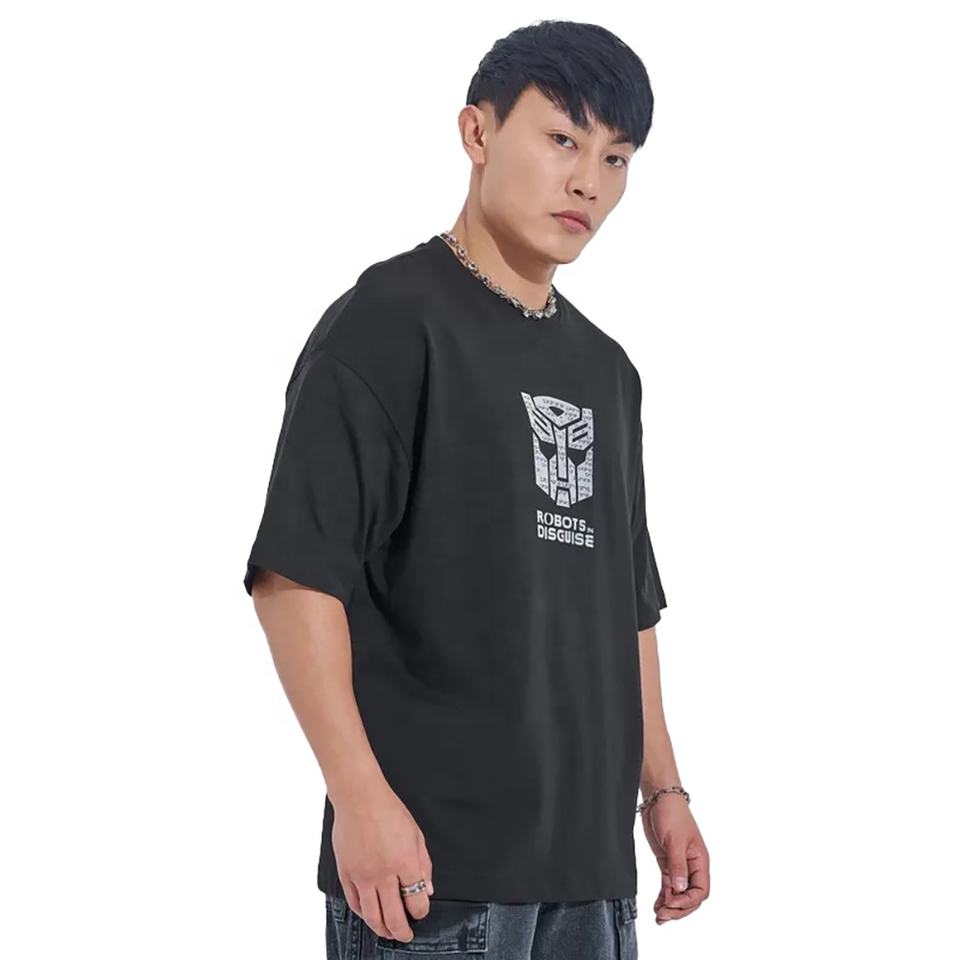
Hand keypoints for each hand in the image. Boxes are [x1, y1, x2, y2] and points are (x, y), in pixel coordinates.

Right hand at [331, 779, 433, 941]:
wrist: (359, 798)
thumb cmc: (389, 811)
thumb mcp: (416, 834)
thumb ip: (424, 864)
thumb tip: (427, 889)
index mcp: (405, 862)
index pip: (416, 902)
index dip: (421, 912)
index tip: (420, 911)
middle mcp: (383, 873)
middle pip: (394, 916)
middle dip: (402, 931)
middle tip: (406, 935)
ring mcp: (363, 875)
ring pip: (372, 916)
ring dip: (382, 929)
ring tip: (388, 932)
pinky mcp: (346, 873)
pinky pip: (354, 903)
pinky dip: (363, 914)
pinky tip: (369, 915)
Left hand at [640, 793, 709, 923]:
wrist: (659, 798)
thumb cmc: (672, 814)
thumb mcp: (674, 841)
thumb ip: (677, 866)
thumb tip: (679, 889)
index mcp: (700, 860)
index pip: (700, 891)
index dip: (688, 902)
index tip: (672, 904)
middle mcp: (692, 866)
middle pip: (690, 896)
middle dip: (678, 908)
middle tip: (663, 916)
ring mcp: (679, 865)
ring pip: (678, 893)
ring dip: (670, 906)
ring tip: (659, 917)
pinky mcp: (667, 862)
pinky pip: (668, 885)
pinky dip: (664, 896)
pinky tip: (657, 905)